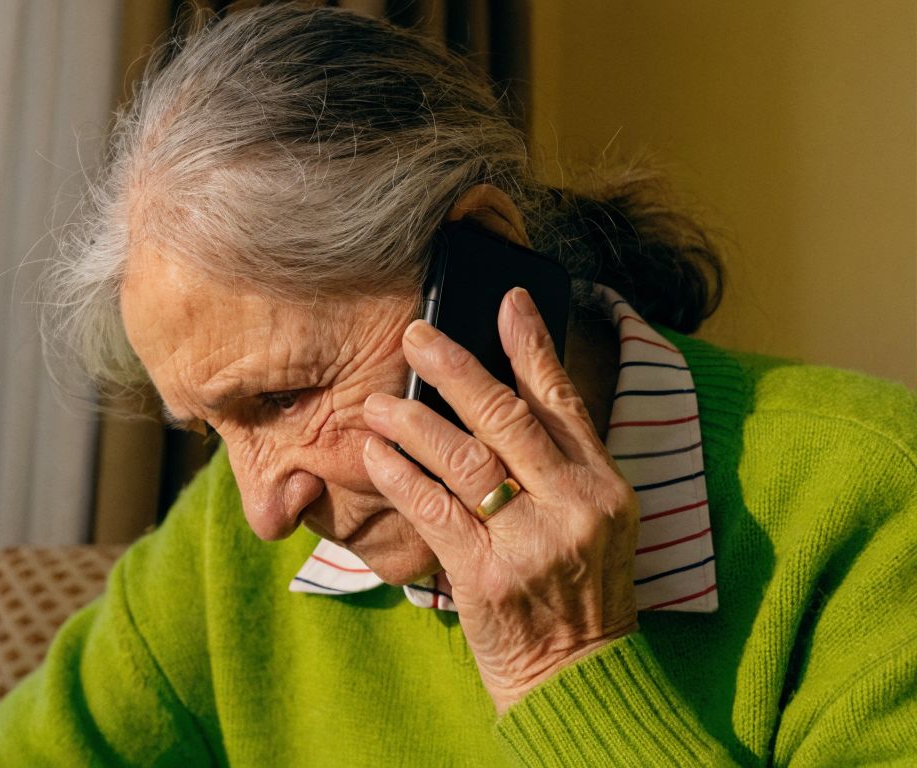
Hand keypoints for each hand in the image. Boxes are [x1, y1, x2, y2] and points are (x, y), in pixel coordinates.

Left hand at [361, 287, 639, 714]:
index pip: (563, 401)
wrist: (576, 675)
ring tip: (376, 403)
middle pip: (506, 417)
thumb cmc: (576, 592)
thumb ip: (558, 467)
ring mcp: (532, 540)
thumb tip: (500, 402)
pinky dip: (399, 476)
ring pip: (463, 458)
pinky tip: (374, 455)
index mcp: (604, 485)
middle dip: (455, 369)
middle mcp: (575, 504)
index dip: (533, 346)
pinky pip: (432, 509)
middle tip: (414, 336)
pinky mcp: (487, 574)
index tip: (507, 300)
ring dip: (412, 422)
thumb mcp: (593, 524)